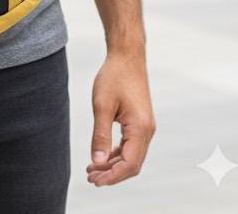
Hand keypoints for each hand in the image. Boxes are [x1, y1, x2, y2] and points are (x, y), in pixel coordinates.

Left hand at [86, 49, 155, 186]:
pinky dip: (117, 154)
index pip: (129, 164)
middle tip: (90, 178)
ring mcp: (145, 127)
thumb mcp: (102, 105)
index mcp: (140, 128)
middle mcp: (147, 131)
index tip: (94, 180)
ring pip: (132, 157)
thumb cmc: (114, 77)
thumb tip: (97, 162)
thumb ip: (100, 135)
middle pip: (132, 164)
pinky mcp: (140, 123)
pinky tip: (102, 157)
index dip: (112, 176)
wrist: (127, 57)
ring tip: (92, 170)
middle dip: (112, 174)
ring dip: (114, 165)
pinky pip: (131, 146)